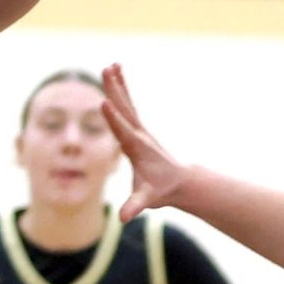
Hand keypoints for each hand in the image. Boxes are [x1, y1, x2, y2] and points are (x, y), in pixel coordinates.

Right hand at [100, 65, 187, 221]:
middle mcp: (139, 134)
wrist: (179, 182)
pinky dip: (121, 91)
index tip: (104, 101)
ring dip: (118, 84)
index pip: (123, 130)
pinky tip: (116, 77)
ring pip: (126, 103)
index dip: (113, 118)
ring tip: (110, 65)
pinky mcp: (138, 129)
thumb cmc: (160, 191)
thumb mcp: (146, 200)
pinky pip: (127, 106)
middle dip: (115, 90)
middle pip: (124, 108)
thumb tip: (124, 219)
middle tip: (106, 70)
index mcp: (137, 148)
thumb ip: (135, 206)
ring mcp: (139, 130)